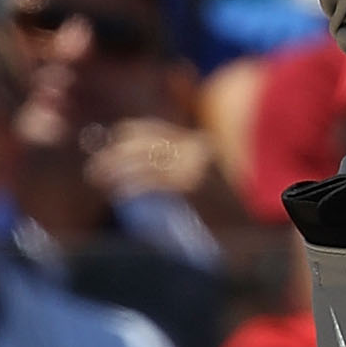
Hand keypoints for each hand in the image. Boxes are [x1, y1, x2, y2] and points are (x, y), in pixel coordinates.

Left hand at [81, 117, 223, 209]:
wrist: (252, 218)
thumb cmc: (228, 202)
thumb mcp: (208, 175)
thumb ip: (183, 162)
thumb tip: (156, 172)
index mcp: (196, 142)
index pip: (154, 128)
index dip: (127, 134)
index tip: (110, 144)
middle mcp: (194, 149)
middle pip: (144, 144)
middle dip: (114, 155)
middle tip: (93, 168)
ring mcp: (194, 167)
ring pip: (143, 163)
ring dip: (115, 171)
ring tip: (98, 180)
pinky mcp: (192, 188)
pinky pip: (152, 183)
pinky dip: (131, 188)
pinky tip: (118, 194)